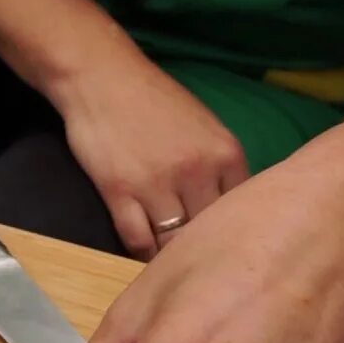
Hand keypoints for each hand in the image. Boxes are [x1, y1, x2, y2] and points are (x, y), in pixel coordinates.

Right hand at [49, 51, 248, 259]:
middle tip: (196, 263)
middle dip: (201, 250)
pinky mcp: (120, 192)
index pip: (240, 212)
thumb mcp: (205, 127)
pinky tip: (142, 254)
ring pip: (173, 243)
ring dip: (169, 256)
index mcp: (226, 154)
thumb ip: (221, 167)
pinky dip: (141, 254)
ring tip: (169, 264)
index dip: (230, 232)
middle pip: (208, 232)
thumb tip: (231, 210)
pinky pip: (137, 240)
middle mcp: (197, 172)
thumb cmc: (154, 101)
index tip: (221, 244)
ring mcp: (157, 184)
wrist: (102, 78)